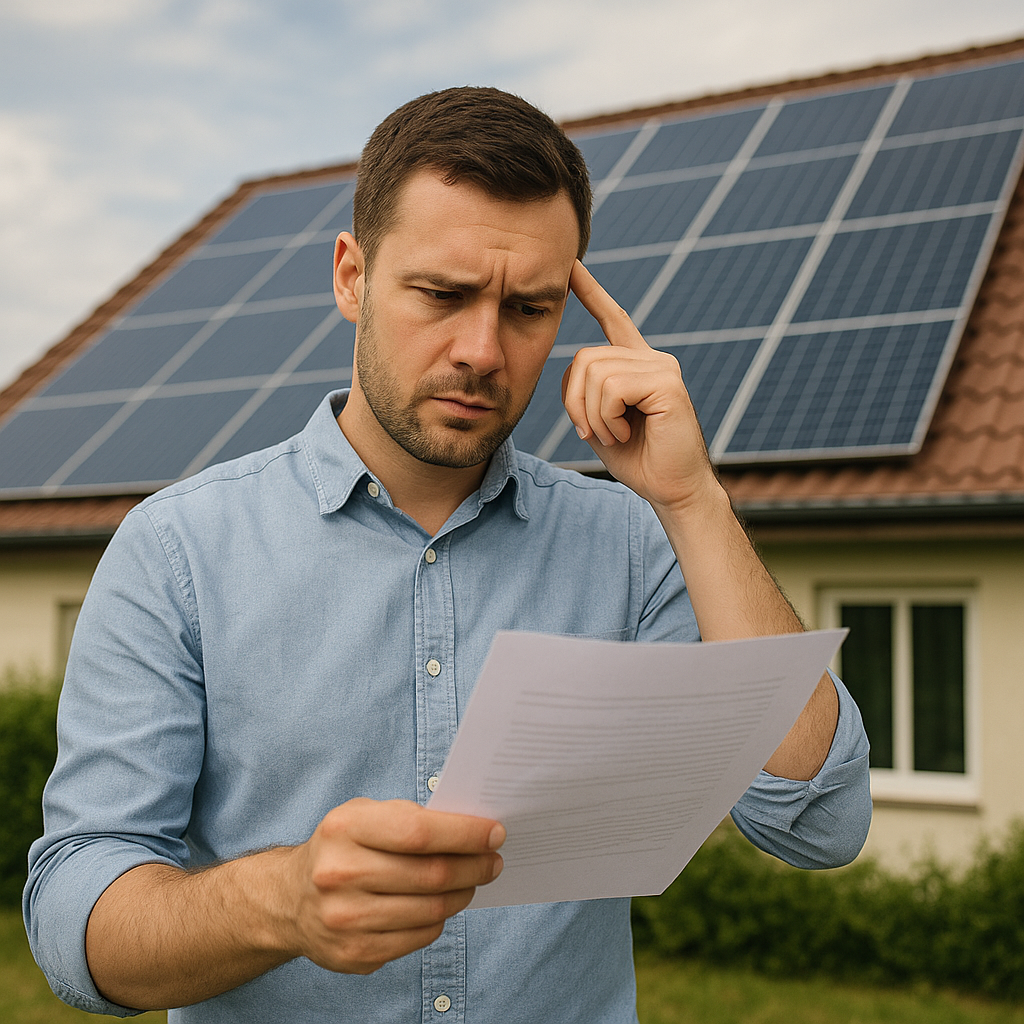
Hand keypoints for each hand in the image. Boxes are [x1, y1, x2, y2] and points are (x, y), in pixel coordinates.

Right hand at [287, 798, 503, 973]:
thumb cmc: (341, 847)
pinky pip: (419, 937)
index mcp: (345, 829)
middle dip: (474, 866)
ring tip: (473, 880)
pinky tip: (443, 904)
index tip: (494, 833)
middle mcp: (340, 874)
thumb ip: (410, 817)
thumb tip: (471, 829)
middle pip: (431, 874)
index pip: (419, 832)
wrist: (290, 900)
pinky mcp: (354, 954)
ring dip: (463, 893)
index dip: (465, 833)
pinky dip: (441, 919)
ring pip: (432, 910)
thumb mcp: (363, 814)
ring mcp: (345, 919)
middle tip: (493, 860)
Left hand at [561, 261, 717, 512]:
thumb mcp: (598, 423)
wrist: (672, 490)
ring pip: (595, 373)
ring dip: (593, 415)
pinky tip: (627, 432)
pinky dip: (608, 418)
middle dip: (576, 403)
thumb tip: (574, 369)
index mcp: (636, 365)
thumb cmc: (638, 461)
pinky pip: (612, 388)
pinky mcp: (667, 382)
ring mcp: (662, 366)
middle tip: (594, 432)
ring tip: (617, 434)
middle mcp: (652, 358)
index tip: (571, 268)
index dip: (591, 292)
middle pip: (584, 358)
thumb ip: (585, 392)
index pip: (612, 319)